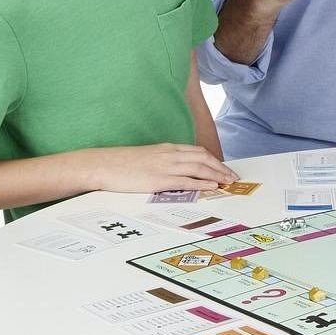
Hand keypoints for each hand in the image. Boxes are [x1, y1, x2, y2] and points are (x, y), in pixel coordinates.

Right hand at [87, 143, 238, 193]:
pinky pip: (186, 181)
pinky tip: (211, 186)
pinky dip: (202, 183)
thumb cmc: (121, 163)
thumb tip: (174, 169)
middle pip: (204, 158)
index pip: (198, 151)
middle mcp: (170, 154)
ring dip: (216, 175)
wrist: (102, 164)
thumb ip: (163, 160)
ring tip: (228, 182)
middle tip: (233, 176)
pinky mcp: (158, 180)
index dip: (214, 160)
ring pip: (199, 168)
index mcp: (167, 148)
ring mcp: (165, 166)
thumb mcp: (147, 156)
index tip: (224, 167)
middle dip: (221, 167)